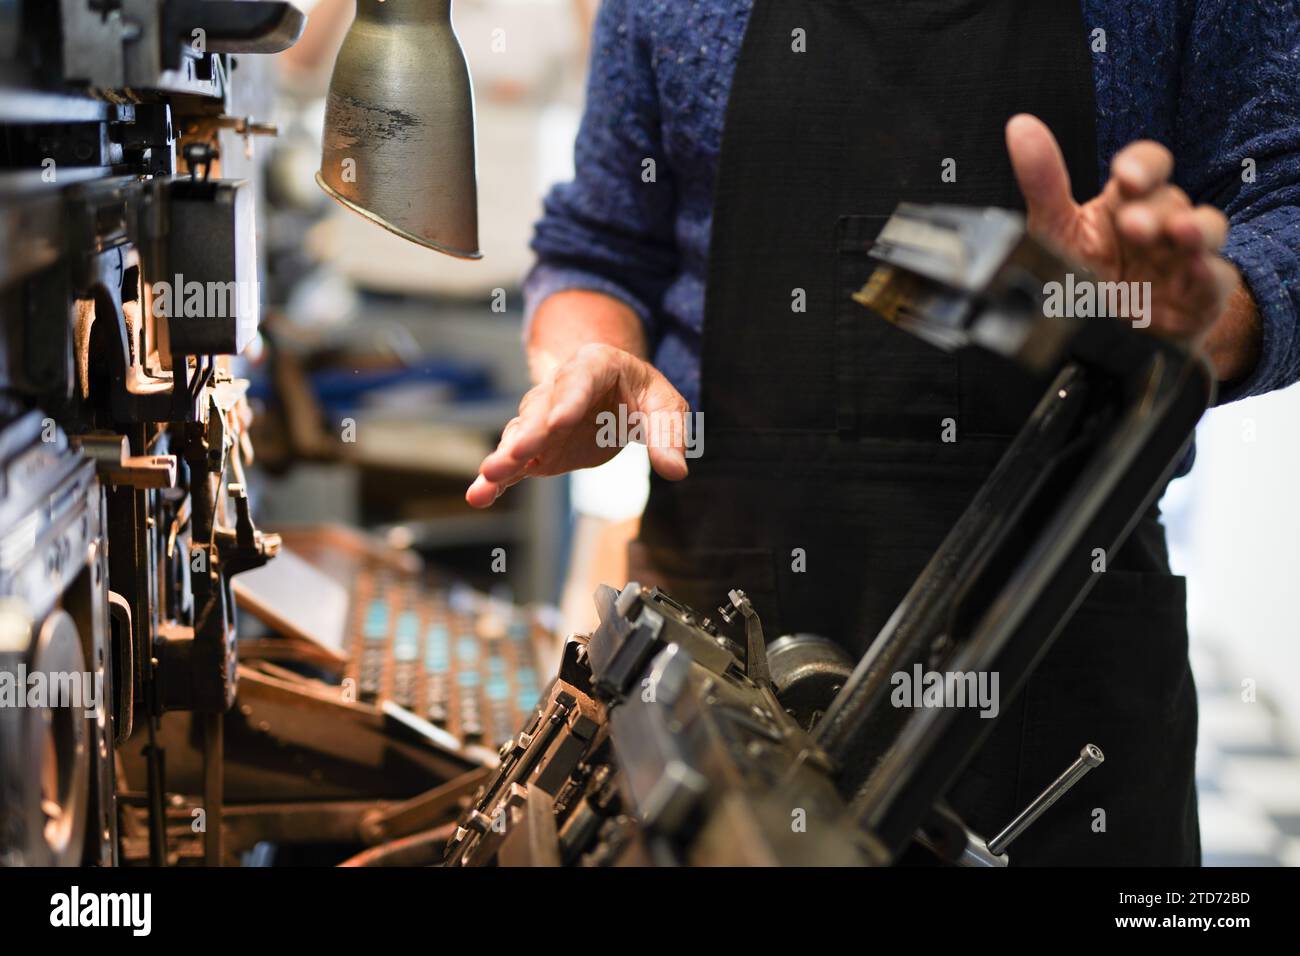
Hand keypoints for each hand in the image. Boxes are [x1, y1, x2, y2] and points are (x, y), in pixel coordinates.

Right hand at [466, 342, 689, 507]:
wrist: (617, 393)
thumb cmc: (641, 394)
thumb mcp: (665, 407)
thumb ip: (669, 436)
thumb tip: (676, 470)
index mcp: (595, 365)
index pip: (580, 380)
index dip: (567, 401)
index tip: (557, 423)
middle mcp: (560, 389)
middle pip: (541, 409)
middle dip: (528, 432)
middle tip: (515, 453)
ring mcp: (544, 419)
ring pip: (521, 433)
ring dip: (505, 455)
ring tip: (489, 476)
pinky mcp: (537, 448)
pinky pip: (514, 462)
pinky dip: (497, 479)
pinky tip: (479, 496)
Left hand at [1005, 114, 1238, 341]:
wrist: (1109, 333)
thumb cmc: (1088, 273)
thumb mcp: (1056, 230)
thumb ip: (1043, 184)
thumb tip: (1020, 127)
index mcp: (1127, 202)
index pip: (1146, 167)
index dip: (1142, 165)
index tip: (1125, 175)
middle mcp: (1160, 222)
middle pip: (1170, 200)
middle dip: (1153, 210)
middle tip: (1131, 224)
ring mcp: (1183, 257)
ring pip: (1205, 229)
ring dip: (1195, 229)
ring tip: (1178, 234)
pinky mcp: (1200, 295)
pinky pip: (1214, 279)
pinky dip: (1208, 274)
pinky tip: (1196, 271)